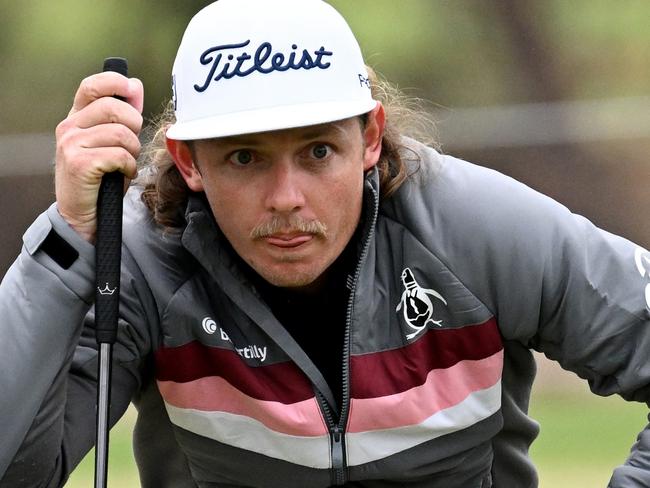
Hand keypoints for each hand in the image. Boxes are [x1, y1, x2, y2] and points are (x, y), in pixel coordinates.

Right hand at [54, 72, 143, 241]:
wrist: (84, 214)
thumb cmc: (102, 178)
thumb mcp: (113, 142)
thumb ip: (123, 116)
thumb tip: (135, 85)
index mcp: (76, 118)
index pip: (92, 86)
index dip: (115, 82)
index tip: (132, 89)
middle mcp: (69, 127)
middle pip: (114, 108)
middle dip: (135, 125)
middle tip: (133, 145)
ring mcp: (71, 144)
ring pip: (121, 134)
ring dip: (134, 151)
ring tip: (127, 163)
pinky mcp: (79, 163)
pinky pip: (120, 155)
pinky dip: (130, 167)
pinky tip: (124, 174)